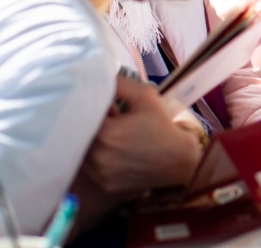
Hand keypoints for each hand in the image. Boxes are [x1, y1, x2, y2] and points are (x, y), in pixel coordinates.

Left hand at [83, 76, 202, 195]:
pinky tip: (118, 151)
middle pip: (80, 133)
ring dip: (92, 141)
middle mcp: (98, 155)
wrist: (179, 161)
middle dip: (93, 124)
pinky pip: (91, 167)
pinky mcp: (104, 184)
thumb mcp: (146, 97)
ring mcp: (100, 172)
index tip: (109, 108)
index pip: (84, 114)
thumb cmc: (163, 127)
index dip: (94, 108)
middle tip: (111, 120)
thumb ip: (120, 84)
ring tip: (115, 136)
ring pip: (83, 150)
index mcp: (106, 133)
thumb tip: (100, 77)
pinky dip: (99, 157)